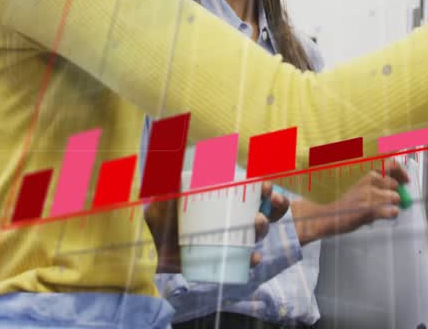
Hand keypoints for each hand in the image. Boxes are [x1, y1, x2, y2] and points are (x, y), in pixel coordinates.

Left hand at [144, 182, 287, 273]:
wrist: (153, 253)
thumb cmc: (161, 222)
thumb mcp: (162, 202)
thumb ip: (165, 185)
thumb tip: (172, 165)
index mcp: (225, 201)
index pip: (252, 192)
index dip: (264, 188)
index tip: (266, 186)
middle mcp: (233, 220)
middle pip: (263, 210)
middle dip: (274, 205)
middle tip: (268, 199)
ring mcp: (231, 241)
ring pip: (258, 233)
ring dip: (264, 227)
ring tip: (258, 222)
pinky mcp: (226, 262)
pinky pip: (245, 262)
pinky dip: (252, 260)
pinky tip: (254, 257)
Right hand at [294, 160, 409, 242]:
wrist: (329, 216)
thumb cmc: (347, 204)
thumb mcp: (361, 188)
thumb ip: (378, 186)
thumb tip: (398, 188)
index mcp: (367, 174)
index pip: (391, 165)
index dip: (402, 173)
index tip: (406, 181)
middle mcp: (369, 181)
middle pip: (395, 184)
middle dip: (396, 194)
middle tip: (391, 201)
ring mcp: (369, 195)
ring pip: (395, 198)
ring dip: (393, 205)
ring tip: (383, 210)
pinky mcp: (369, 209)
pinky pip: (391, 210)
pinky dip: (392, 213)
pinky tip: (387, 215)